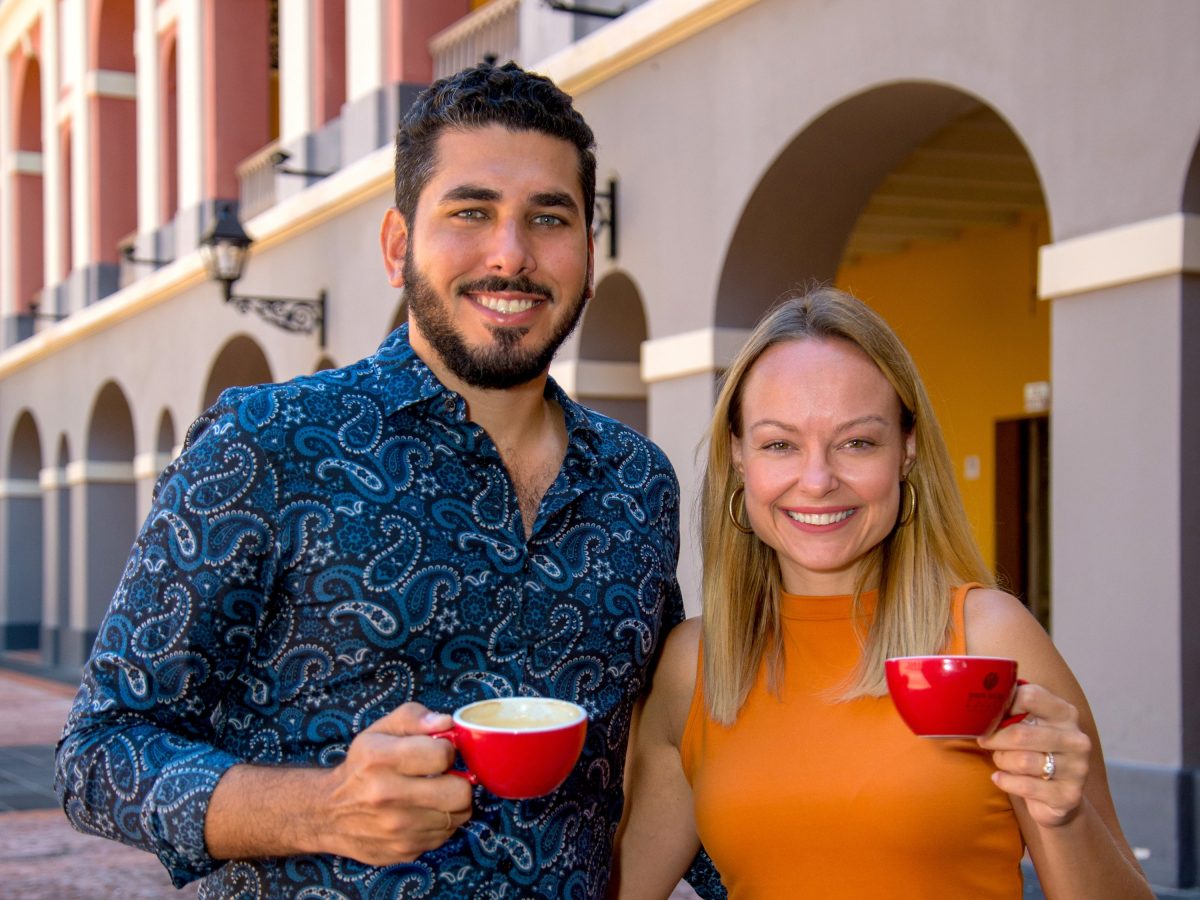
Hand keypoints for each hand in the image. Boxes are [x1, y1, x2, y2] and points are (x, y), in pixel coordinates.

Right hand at [320, 702, 473, 864]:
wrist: (329, 814)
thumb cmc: (361, 765)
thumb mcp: (379, 731)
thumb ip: (414, 718)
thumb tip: (447, 723)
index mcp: (380, 759)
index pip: (442, 755)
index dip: (446, 751)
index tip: (436, 753)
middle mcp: (387, 796)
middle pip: (460, 793)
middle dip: (458, 781)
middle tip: (445, 777)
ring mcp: (397, 828)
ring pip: (459, 816)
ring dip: (452, 804)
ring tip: (434, 795)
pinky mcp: (405, 851)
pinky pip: (445, 836)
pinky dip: (441, 824)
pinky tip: (423, 814)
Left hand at [977, 682, 1091, 827]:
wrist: (1059, 795)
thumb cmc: (1035, 750)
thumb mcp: (1029, 725)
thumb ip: (1013, 709)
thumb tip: (982, 699)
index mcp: (1065, 714)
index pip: (1031, 697)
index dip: (1003, 705)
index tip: (991, 714)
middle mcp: (1076, 740)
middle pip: (1020, 733)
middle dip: (995, 739)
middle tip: (985, 741)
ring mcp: (1076, 769)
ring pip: (1021, 761)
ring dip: (1002, 761)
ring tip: (1000, 760)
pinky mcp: (1068, 795)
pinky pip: (1024, 785)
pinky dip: (1005, 781)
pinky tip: (1000, 778)